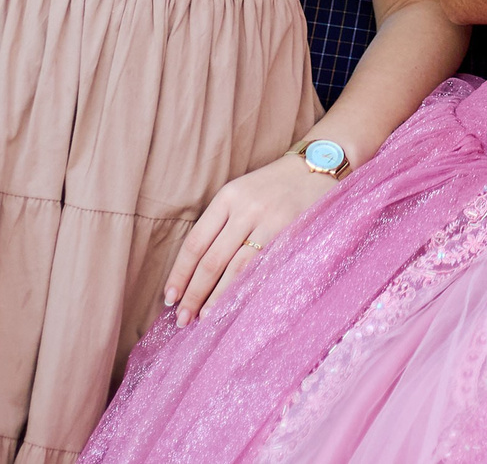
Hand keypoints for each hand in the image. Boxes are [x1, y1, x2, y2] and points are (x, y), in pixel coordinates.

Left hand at [163, 153, 340, 325]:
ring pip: (235, 268)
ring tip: (204, 319)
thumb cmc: (274, 186)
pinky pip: (264, 267)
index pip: (195, 242)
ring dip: (217, 297)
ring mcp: (269, 220)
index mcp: (227, 197)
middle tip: (182, 318)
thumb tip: (195, 270)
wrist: (318, 167)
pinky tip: (237, 304)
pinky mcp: (291, 232)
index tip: (169, 297)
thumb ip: (221, 223)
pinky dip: (247, 288)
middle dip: (194, 293)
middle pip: (211, 259)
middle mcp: (245, 208)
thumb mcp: (242, 193)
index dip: (180, 273)